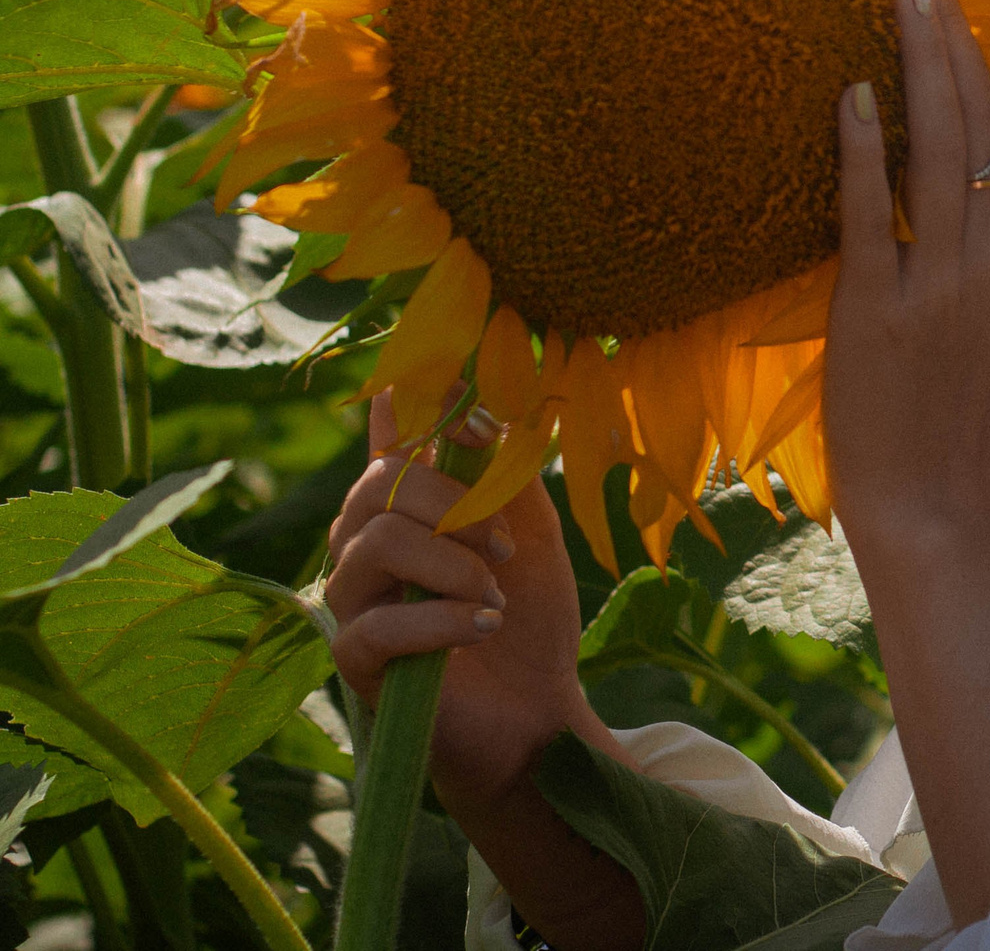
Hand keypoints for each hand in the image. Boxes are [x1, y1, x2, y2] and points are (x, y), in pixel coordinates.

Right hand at [324, 392, 613, 812]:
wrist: (536, 712)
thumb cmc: (530, 616)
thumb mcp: (532, 532)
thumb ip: (504, 473)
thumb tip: (477, 409)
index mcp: (408, 507)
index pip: (389, 438)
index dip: (406, 403)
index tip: (438, 378)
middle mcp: (366, 544)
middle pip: (379, 483)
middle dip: (452, 502)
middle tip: (502, 543)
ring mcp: (354, 601)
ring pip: (377, 543)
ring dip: (452, 564)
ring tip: (494, 594)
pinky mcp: (355, 659)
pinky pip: (380, 623)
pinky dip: (443, 620)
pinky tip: (483, 625)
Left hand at [822, 0, 989, 924]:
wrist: (940, 512)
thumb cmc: (953, 422)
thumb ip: (983, 252)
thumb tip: (960, 180)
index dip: (987, 59)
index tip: (962, 1)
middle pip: (977, 119)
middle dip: (949, 32)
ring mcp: (941, 280)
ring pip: (938, 145)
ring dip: (916, 61)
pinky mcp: (882, 308)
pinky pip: (873, 211)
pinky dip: (862, 149)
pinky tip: (847, 94)